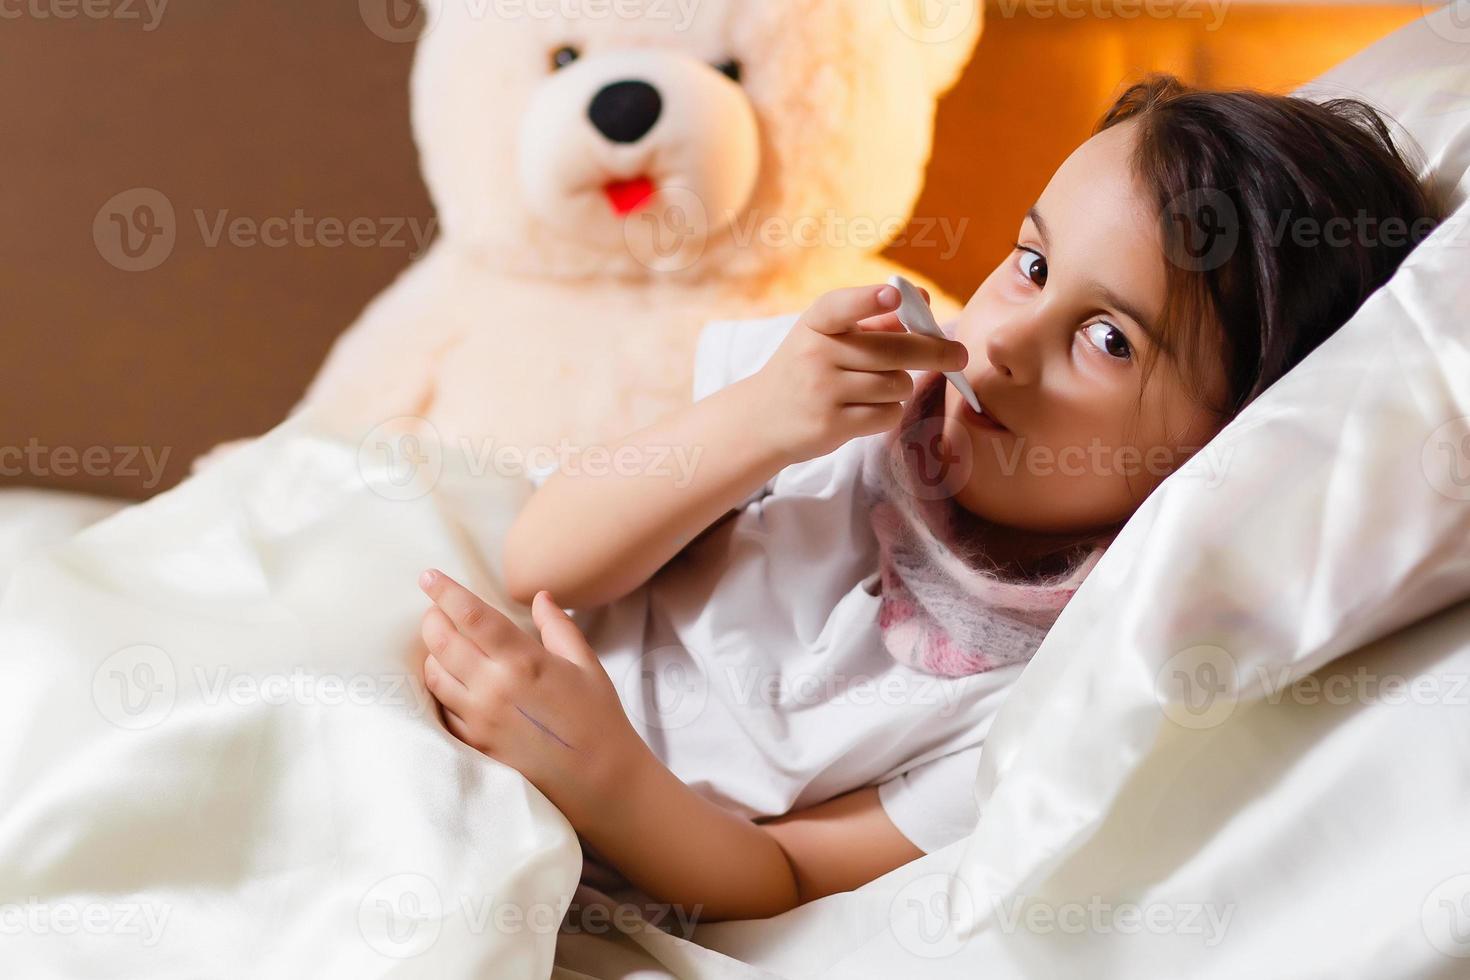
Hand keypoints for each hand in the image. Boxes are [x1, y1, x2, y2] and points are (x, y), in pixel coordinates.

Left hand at [417, 569, 648, 822]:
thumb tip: (540, 597)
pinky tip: (450, 681)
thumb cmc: (599, 720)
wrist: (601, 782)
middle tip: (437, 609)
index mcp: (523, 661)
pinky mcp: (474, 745)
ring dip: (432, 653)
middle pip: (441, 641)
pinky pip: (442, 709)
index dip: (445, 592)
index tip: (428, 576)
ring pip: (434, 675)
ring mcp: (479, 720)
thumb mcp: (586, 665)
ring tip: (442, 643)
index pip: (470, 616)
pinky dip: (440, 689)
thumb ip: (557, 626)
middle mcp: (493, 688)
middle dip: (432, 618)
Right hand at [745, 284, 968, 464]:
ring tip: (878, 388)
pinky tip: (867, 410)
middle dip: (934, 352)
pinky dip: (889, 412)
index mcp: (815, 323)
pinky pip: (888, 414)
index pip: (841, 306)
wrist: (762, 418)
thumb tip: (922, 301)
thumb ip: (873, 319)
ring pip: (897, 384)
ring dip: (901, 386)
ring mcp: (821, 391)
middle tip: (960, 356)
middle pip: (893, 351)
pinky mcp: (831, 425)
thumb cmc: (807, 367)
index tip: (893, 297)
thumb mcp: (828, 336)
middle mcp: (815, 354)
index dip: (868, 300)